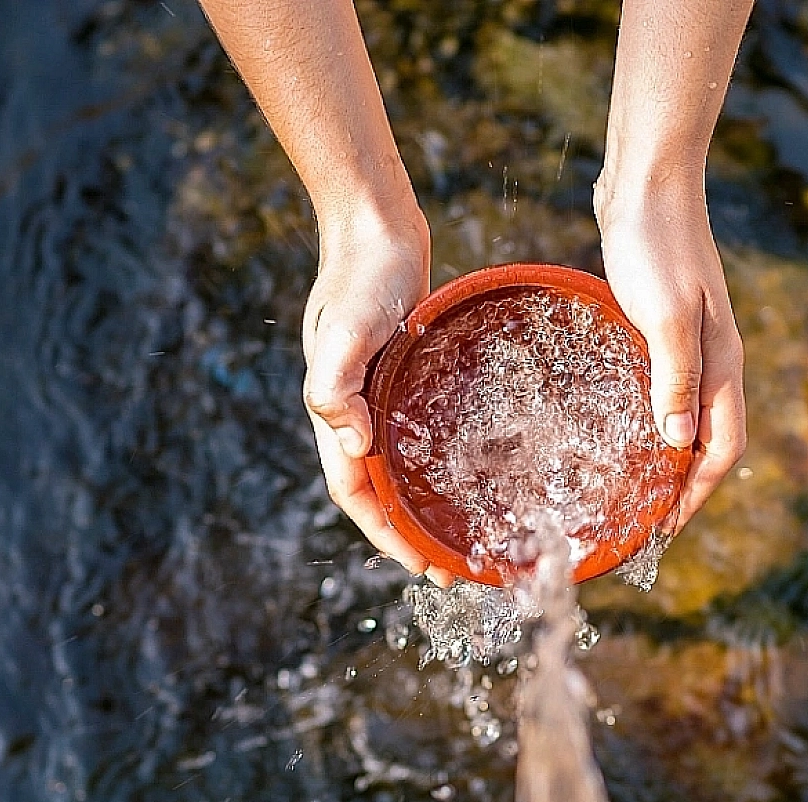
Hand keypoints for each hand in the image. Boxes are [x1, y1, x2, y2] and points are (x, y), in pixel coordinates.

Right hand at [301, 208, 452, 583]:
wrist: (375, 226)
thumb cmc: (361, 275)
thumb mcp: (346, 329)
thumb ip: (336, 385)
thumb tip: (352, 446)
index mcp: (336, 410)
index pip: (356, 492)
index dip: (385, 533)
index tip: (421, 565)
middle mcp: (356, 410)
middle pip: (379, 490)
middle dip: (409, 534)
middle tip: (453, 568)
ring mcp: (379, 394)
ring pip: (399, 465)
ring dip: (424, 503)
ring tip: (462, 533)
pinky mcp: (404, 375)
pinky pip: (418, 432)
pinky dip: (437, 460)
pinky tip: (471, 469)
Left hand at [596, 178, 747, 532]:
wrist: (648, 181)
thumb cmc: (655, 244)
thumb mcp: (664, 315)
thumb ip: (674, 378)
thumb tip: (677, 444)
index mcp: (720, 363)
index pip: (722, 448)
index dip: (697, 493)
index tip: (665, 529)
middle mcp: (713, 359)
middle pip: (708, 440)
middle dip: (683, 486)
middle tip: (643, 520)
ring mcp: (690, 341)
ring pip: (686, 415)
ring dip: (665, 455)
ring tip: (630, 486)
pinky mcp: (663, 324)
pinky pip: (663, 387)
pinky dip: (649, 416)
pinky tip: (616, 422)